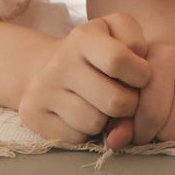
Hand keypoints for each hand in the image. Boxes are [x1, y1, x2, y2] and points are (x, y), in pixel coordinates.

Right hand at [16, 13, 150, 146]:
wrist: (54, 69)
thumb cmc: (101, 58)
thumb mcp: (122, 38)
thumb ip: (140, 54)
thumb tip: (136, 93)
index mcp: (82, 37)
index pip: (118, 60)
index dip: (141, 75)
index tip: (139, 76)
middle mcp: (58, 61)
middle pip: (115, 102)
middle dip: (129, 106)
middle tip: (122, 96)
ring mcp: (42, 88)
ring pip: (95, 123)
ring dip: (106, 121)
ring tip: (99, 106)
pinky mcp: (33, 114)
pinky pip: (76, 138)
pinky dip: (85, 133)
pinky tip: (80, 117)